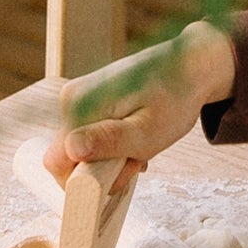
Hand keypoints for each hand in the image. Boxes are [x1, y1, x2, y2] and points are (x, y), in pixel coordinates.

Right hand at [41, 21, 237, 189]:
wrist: (190, 65)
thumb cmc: (174, 98)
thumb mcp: (147, 132)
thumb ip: (109, 143)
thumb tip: (71, 149)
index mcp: (80, 105)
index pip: (57, 164)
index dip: (84, 181)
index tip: (118, 173)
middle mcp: (72, 97)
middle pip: (71, 156)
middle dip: (102, 168)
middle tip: (139, 158)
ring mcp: (81, 95)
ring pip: (84, 146)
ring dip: (111, 155)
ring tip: (143, 143)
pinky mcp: (91, 96)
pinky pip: (91, 133)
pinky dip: (113, 142)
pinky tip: (137, 134)